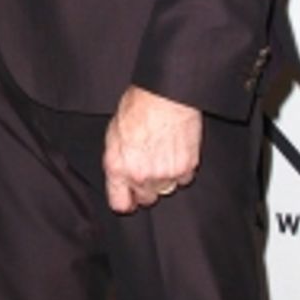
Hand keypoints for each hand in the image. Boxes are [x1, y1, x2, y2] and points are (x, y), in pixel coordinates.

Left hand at [103, 86, 201, 213]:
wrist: (165, 95)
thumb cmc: (138, 107)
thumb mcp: (113, 134)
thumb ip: (117, 161)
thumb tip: (120, 175)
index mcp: (118, 168)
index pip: (121, 204)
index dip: (126, 200)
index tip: (130, 196)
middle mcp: (141, 175)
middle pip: (147, 198)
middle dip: (147, 187)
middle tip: (150, 165)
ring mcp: (165, 174)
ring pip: (166, 189)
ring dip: (165, 177)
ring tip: (163, 153)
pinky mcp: (186, 167)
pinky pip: (184, 179)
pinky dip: (182, 169)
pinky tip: (177, 150)